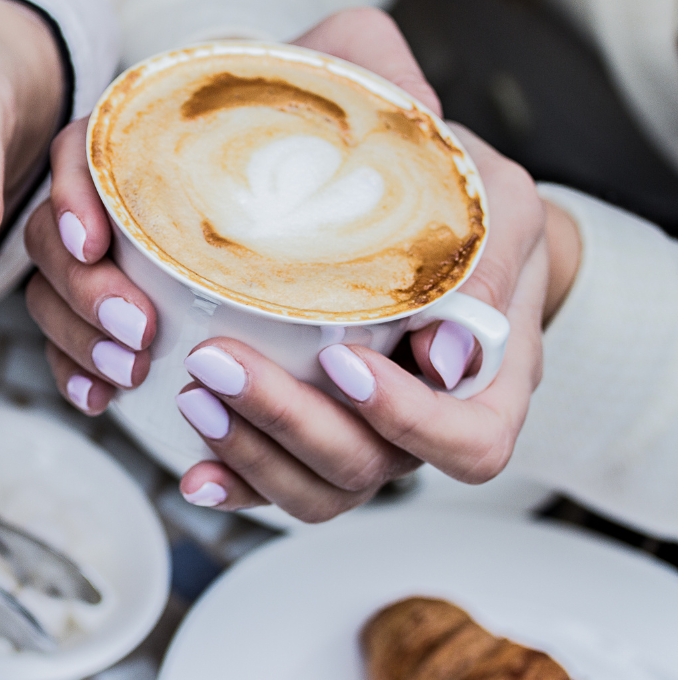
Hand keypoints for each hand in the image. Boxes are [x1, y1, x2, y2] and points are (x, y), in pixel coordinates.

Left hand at [175, 125, 546, 520]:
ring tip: (193, 395)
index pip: (469, 444)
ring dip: (251, 451)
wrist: (435, 212)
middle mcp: (430, 425)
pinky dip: (235, 480)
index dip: (407, 420)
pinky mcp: (317, 431)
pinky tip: (193, 472)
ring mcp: (371, 436)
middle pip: (371, 466)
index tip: (341, 361)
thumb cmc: (470, 202)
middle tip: (218, 363)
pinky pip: (280, 481)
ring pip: (321, 488)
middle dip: (288, 422)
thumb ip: (487, 265)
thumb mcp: (498, 208)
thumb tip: (443, 355)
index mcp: (491, 382)